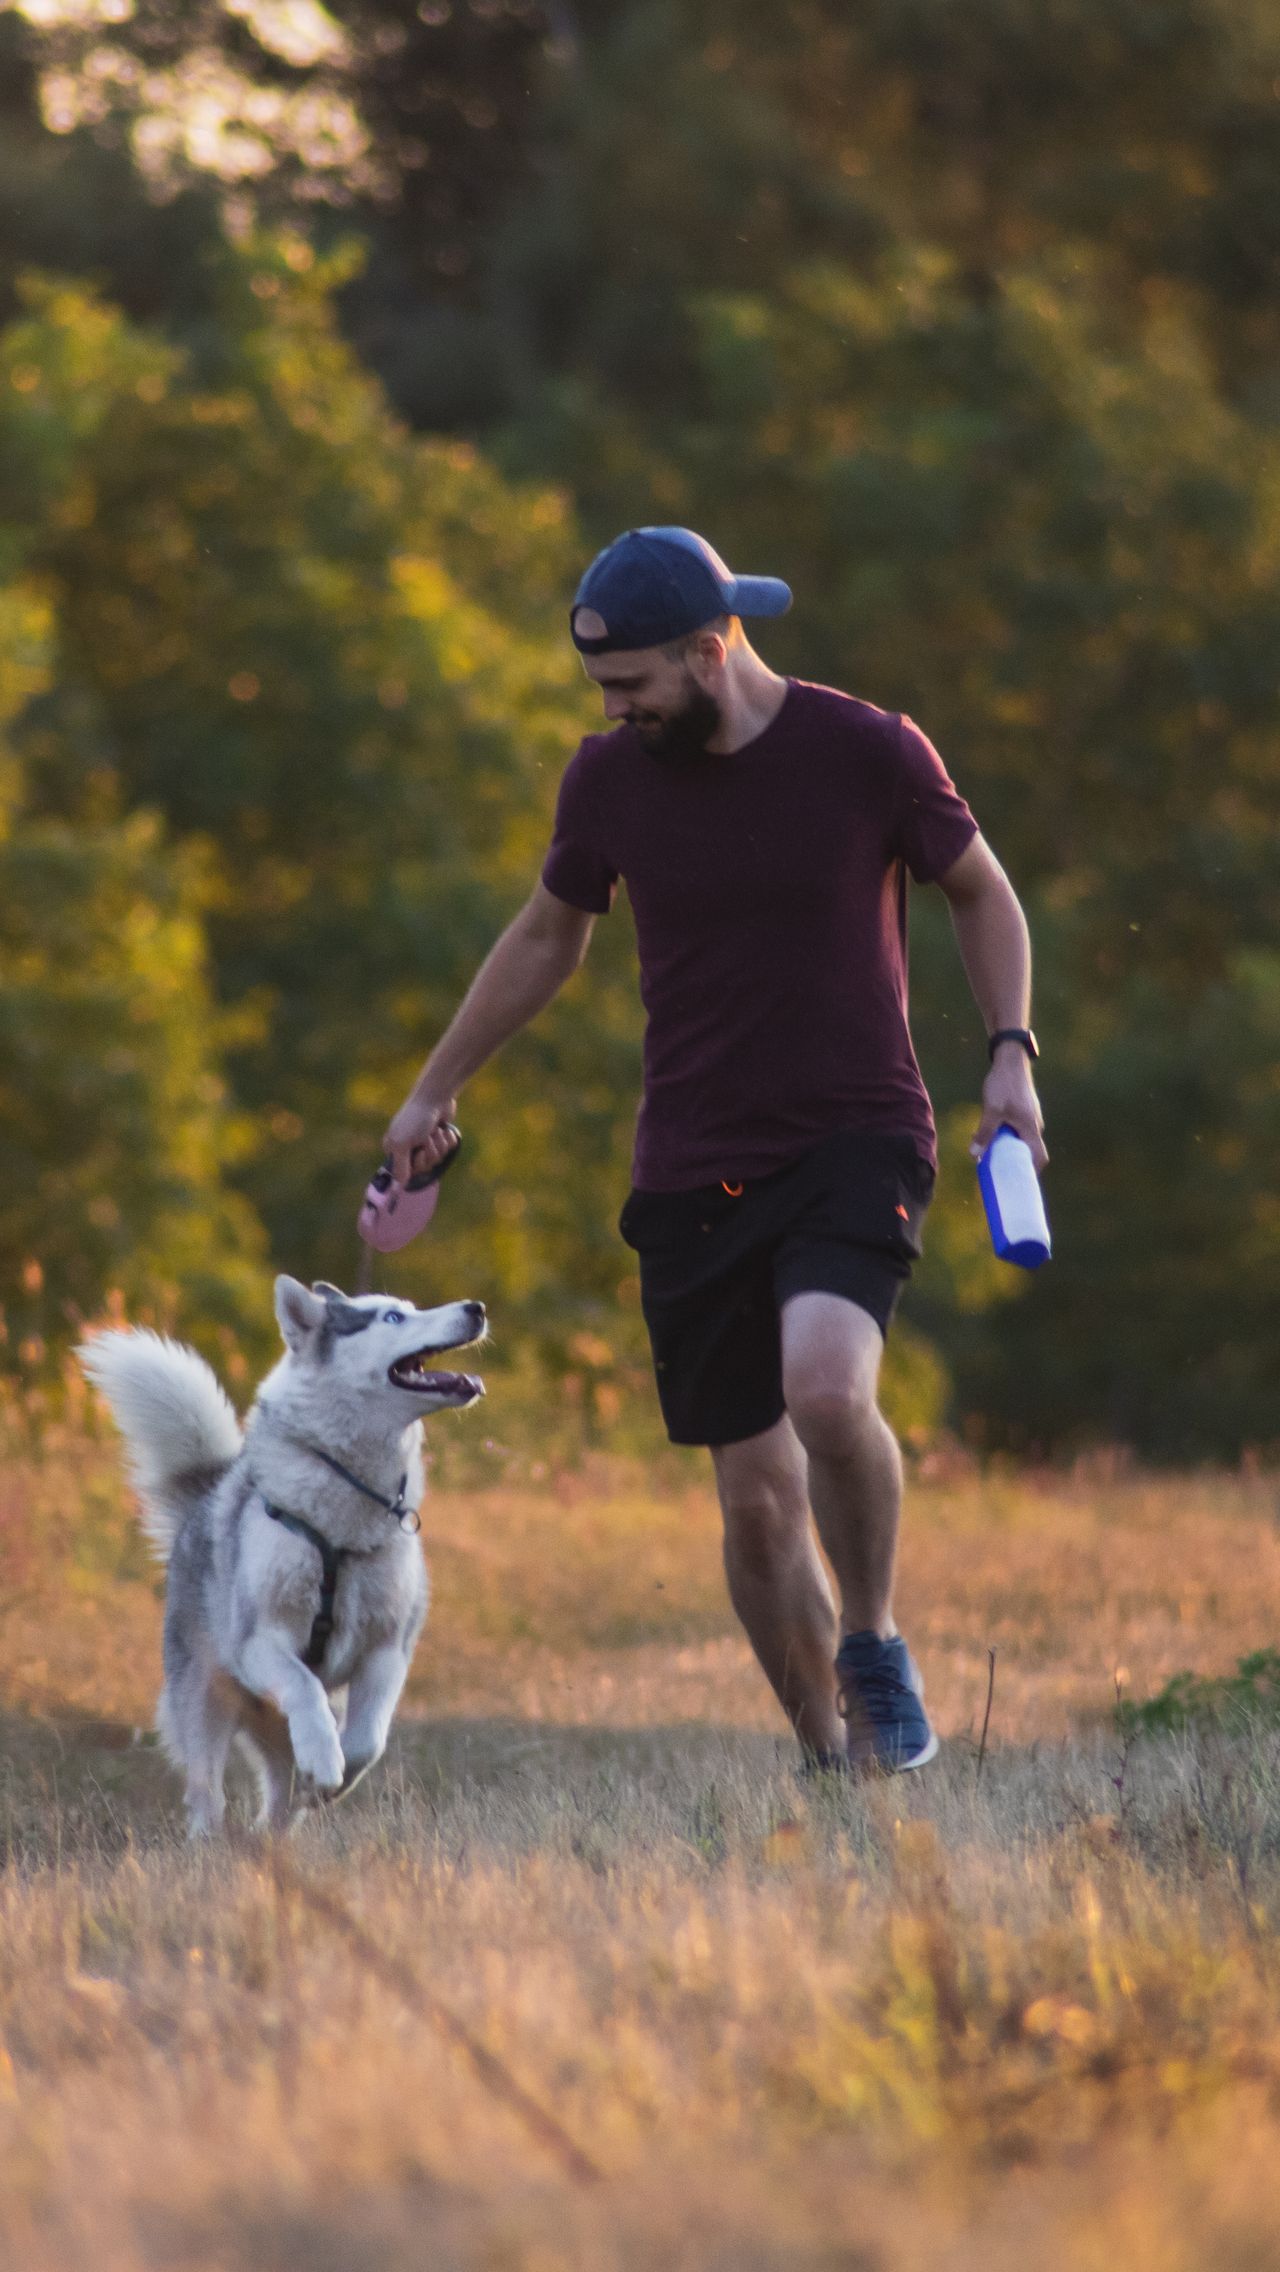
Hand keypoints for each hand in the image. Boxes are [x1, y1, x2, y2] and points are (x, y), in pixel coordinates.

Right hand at [384, 1093, 457, 1188]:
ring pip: (438, 1157)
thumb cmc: (416, 1120)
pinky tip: (444, 1128)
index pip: (407, 1172)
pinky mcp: (440, 1136)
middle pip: (424, 1166)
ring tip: (436, 1130)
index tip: (419, 1152)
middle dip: (430, 1152)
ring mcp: (425, 1142)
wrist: (435, 1097)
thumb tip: (399, 1184)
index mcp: (394, 1149)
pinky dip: (448, 1138)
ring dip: (440, 1144)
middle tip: (427, 1138)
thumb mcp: (402, 1144)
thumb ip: (400, 1166)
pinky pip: (448, 1148)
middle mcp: (408, 1147)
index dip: (417, 1164)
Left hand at [969, 1048, 1047, 1173]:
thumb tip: (975, 1154)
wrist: (1010, 1058)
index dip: (1032, 1172)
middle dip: (1015, 1162)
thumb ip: (985, 1132)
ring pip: (1021, 1139)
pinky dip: (1007, 1136)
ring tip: (991, 1154)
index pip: (1039, 1157)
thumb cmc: (1004, 1083)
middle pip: (1029, 1151)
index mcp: (1031, 1128)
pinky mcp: (1023, 1110)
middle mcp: (1034, 1124)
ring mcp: (1030, 1116)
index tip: (1020, 1182)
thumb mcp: (991, 1109)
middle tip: (999, 1172)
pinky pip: (1017, 1130)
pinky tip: (991, 1135)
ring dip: (1009, 1148)